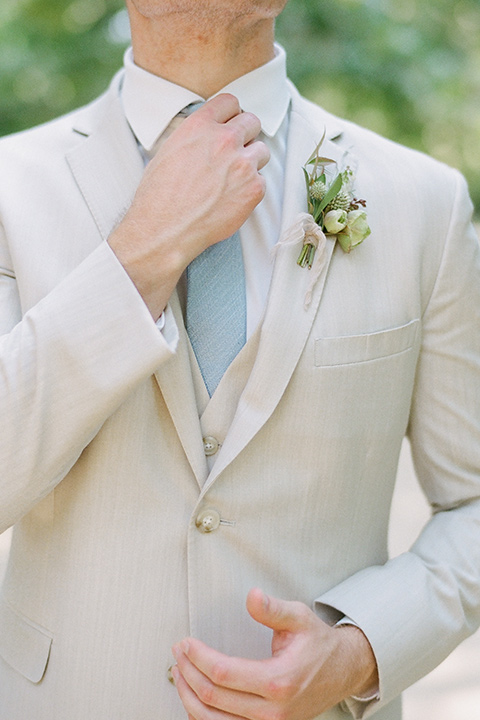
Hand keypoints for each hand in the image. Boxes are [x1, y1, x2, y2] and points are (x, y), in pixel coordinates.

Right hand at [109, 94, 269, 318]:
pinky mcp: (254, 188)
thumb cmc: (158, 196)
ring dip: (252, 162)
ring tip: (233, 180)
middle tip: (235, 154)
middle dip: (246, 136)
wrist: (165, 230)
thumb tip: (207, 135)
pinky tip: (232, 200)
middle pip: (252, 122)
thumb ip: (194, 137)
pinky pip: (262, 181)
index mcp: (199, 125)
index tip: (230, 126)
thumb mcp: (168, 152)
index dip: (231, 115)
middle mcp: (224, 139)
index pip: (230, 102)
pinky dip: (251, 190)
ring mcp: (242, 164)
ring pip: (262, 151)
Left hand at [171, 588, 378, 719]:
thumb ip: (272, 609)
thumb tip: (252, 597)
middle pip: (213, 698)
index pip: (224, 673)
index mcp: (279, 681)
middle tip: (178, 652)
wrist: (343, 671)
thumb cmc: (318, 643)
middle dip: (188, 673)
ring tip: (180, 674)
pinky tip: (194, 697)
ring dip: (189, 698)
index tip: (185, 642)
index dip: (198, 657)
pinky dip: (203, 717)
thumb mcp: (299, 617)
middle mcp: (273, 711)